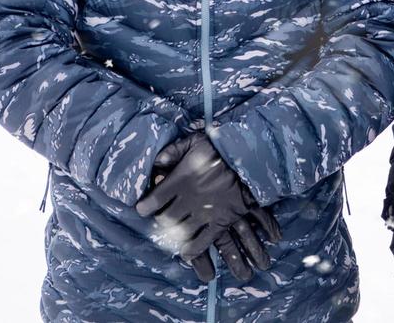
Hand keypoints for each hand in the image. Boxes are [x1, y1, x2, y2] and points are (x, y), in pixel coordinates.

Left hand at [135, 133, 276, 278]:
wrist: (250, 158)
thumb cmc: (221, 147)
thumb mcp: (195, 140)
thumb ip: (173, 150)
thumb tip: (157, 162)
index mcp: (181, 178)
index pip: (154, 200)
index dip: (145, 207)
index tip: (143, 209)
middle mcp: (190, 198)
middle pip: (165, 219)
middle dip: (159, 221)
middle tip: (160, 219)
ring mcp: (206, 212)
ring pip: (181, 232)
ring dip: (173, 235)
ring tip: (171, 234)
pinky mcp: (222, 221)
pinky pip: (203, 241)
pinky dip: (193, 250)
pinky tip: (186, 253)